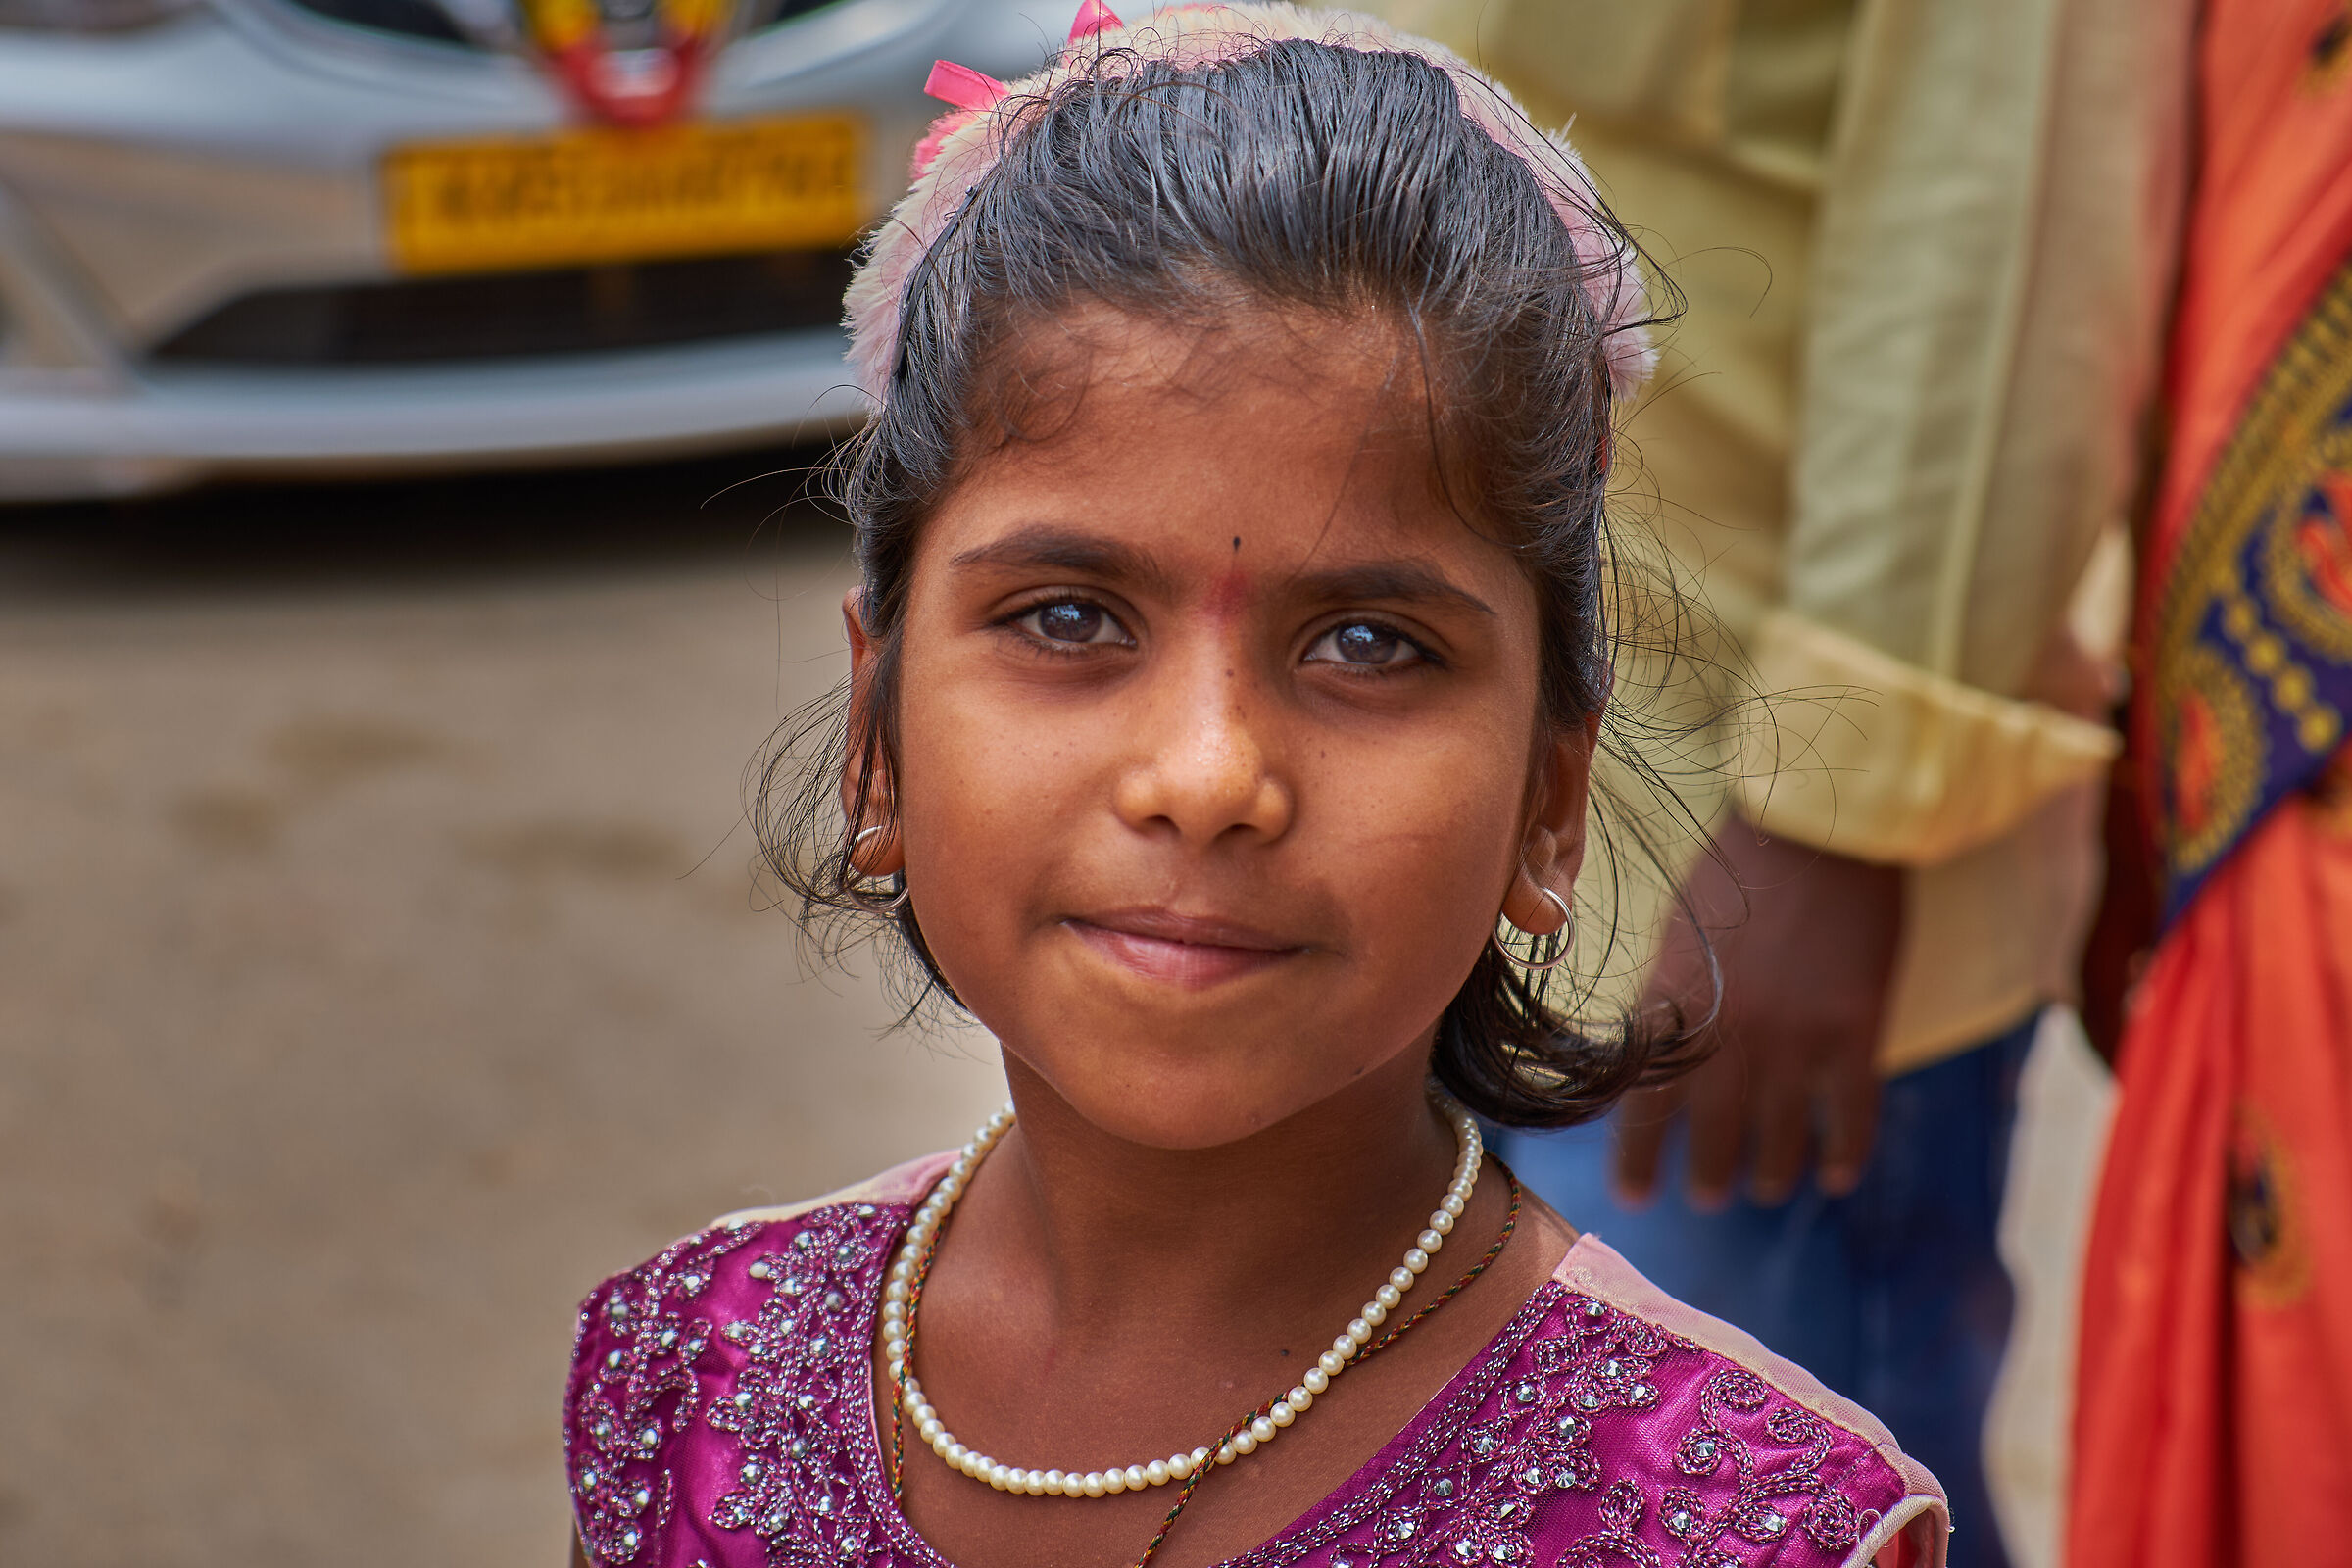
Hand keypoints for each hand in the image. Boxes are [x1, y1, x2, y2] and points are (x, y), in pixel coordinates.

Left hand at [1614, 820, 1904, 1207]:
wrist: (1820, 828)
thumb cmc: (1739, 866)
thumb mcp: (1677, 932)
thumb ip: (1667, 1000)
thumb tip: (1649, 1056)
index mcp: (1672, 1007)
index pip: (1642, 1107)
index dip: (1638, 1161)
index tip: (1635, 1198)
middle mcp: (1726, 1036)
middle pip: (1712, 1134)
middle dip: (1708, 1176)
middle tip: (1707, 1197)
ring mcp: (1793, 1038)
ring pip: (1779, 1138)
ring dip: (1770, 1173)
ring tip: (1764, 1187)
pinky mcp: (1854, 1029)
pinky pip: (1849, 1116)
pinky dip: (1843, 1152)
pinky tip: (1835, 1176)